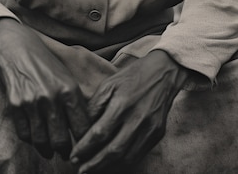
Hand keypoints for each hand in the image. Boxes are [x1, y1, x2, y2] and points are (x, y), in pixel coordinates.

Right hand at [0, 18, 90, 159]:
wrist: (16, 46)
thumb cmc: (44, 61)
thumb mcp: (66, 76)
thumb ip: (74, 101)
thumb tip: (84, 128)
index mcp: (69, 89)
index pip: (82, 127)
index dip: (85, 143)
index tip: (86, 150)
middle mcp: (51, 97)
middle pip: (61, 140)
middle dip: (65, 152)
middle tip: (67, 155)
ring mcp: (32, 102)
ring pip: (42, 141)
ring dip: (47, 150)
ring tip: (50, 151)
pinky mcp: (14, 105)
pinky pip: (24, 134)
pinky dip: (30, 140)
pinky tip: (35, 137)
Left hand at [70, 50, 187, 172]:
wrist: (163, 73)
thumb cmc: (132, 76)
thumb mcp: (109, 84)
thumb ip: (95, 106)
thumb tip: (82, 128)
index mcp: (122, 104)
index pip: (100, 133)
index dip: (85, 148)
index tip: (74, 156)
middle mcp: (137, 119)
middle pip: (113, 150)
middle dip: (94, 164)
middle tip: (80, 170)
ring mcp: (150, 128)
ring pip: (127, 157)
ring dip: (108, 167)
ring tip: (93, 169)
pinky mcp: (157, 134)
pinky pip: (139, 155)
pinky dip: (123, 162)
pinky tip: (112, 163)